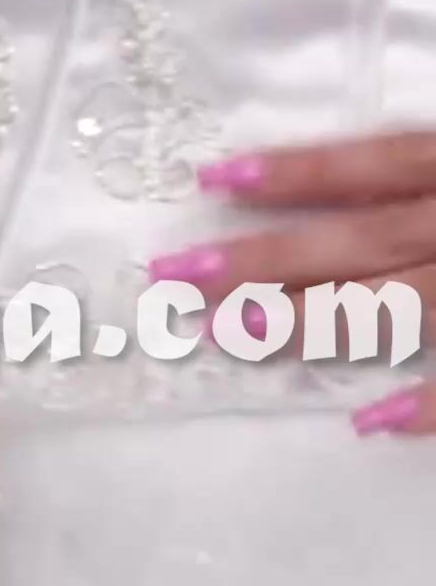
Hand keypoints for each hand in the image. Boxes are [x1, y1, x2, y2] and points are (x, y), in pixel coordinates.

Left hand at [173, 131, 435, 436]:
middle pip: (365, 240)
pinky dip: (428, 404)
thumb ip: (420, 167)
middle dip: (268, 259)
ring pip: (403, 305)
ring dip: (317, 322)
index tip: (210, 179)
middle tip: (175, 274)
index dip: (297, 172)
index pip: (375, 164)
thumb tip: (348, 182)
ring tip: (230, 333)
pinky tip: (365, 421)